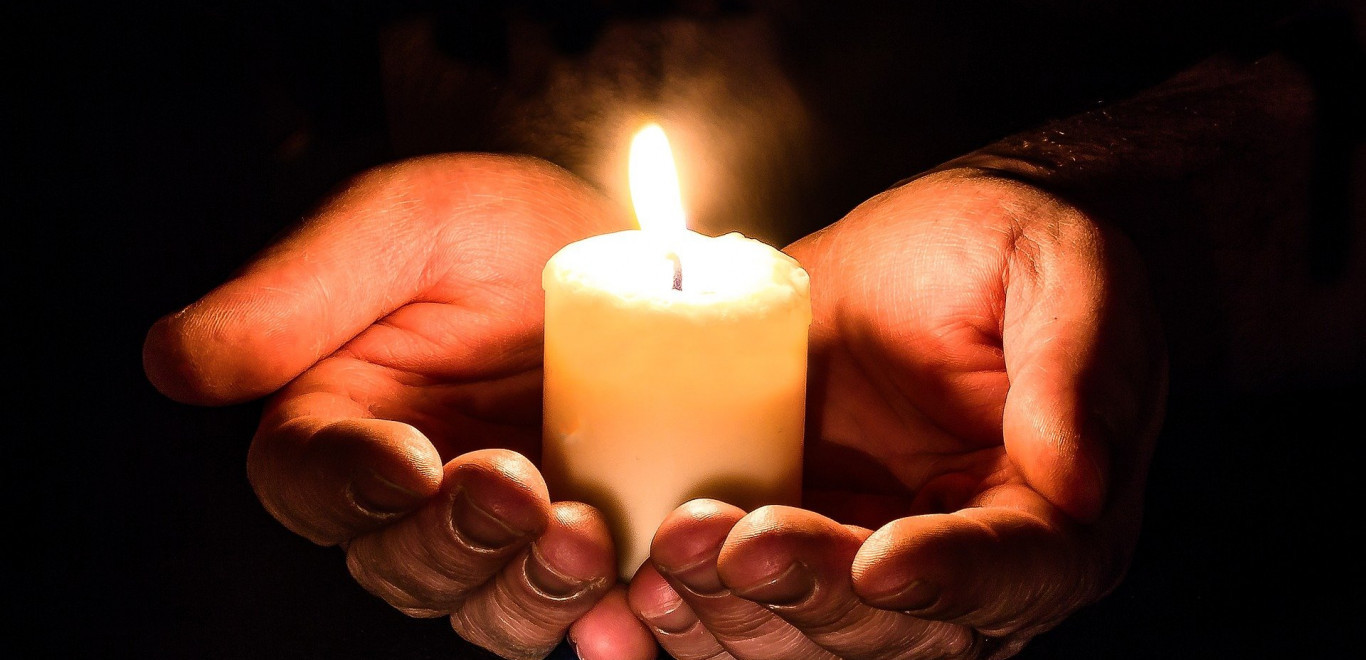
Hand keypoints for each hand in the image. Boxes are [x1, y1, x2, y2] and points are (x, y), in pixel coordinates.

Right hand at [143, 155, 656, 659]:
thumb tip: (175, 363)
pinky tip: (629, 581)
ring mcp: (498, 531)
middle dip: (451, 540)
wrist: (635, 251)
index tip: (408, 462)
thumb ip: (300, 290)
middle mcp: (408, 494)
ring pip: (480, 606)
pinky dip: (596, 610)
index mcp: (341, 418)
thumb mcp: (408, 223)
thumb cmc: (503, 227)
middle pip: (395, 562)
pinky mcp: (579, 546)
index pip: (306, 480)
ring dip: (524, 588)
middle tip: (514, 487)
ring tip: (584, 534)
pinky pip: (573, 610)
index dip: (348, 485)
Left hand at [628, 168, 1166, 657]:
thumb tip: (1077, 480)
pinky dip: (692, 610)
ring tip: (668, 560)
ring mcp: (866, 565)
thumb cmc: (1008, 250)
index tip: (880, 562)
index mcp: (1051, 519)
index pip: (1013, 575)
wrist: (928, 248)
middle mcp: (961, 570)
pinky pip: (743, 606)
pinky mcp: (793, 544)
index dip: (947, 580)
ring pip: (807, 637)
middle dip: (808, 594)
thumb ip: (1077, 365)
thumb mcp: (1066, 269)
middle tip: (732, 542)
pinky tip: (640, 586)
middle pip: (892, 628)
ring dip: (733, 614)